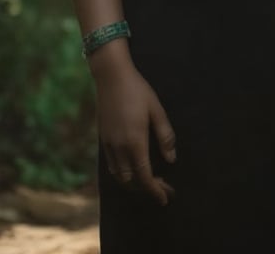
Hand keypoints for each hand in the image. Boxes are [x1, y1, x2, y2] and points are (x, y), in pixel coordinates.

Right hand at [90, 45, 176, 204]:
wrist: (111, 76)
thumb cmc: (138, 90)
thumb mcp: (157, 110)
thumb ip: (165, 136)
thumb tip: (171, 159)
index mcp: (135, 142)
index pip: (145, 177)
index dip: (156, 190)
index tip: (166, 198)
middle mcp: (119, 148)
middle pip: (131, 181)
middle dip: (147, 189)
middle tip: (163, 188)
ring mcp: (108, 144)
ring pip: (119, 176)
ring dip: (134, 183)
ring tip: (149, 181)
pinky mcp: (102, 139)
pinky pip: (111, 166)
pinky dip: (122, 174)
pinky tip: (132, 167)